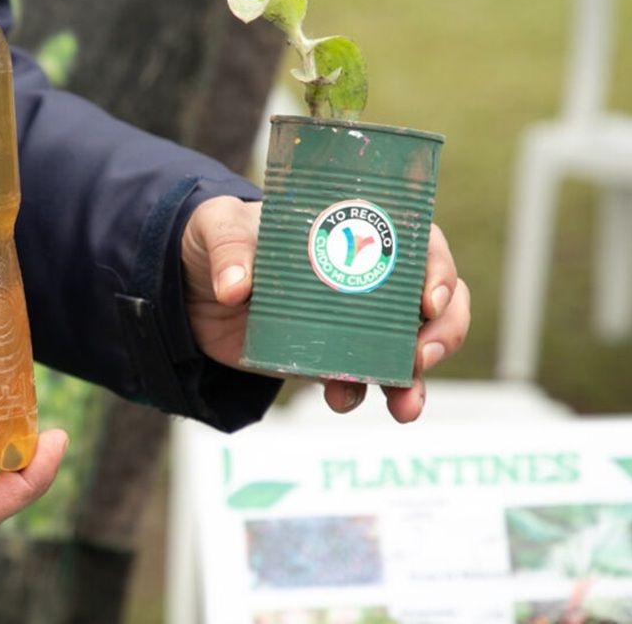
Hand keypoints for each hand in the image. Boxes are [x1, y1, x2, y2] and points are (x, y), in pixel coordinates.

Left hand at [181, 196, 470, 422]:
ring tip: (405, 405)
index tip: (430, 299)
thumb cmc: (218, 236)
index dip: (438, 268)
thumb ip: (229, 248)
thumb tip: (235, 287)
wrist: (189, 285)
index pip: (418, 242)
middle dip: (443, 331)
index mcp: (355, 229)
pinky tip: (345, 401)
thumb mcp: (217, 225)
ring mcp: (353, 321)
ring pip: (409, 348)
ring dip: (415, 379)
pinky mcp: (326, 356)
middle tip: (421, 356)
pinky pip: (359, 379)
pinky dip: (361, 395)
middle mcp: (367, 276)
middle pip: (434, 300)